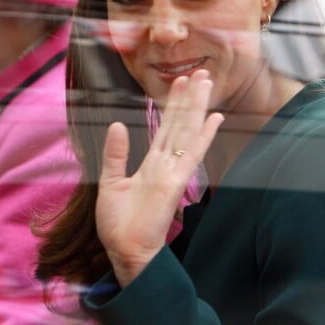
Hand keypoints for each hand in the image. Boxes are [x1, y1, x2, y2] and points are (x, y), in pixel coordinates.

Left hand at [96, 70, 223, 285]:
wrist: (124, 251)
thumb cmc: (119, 224)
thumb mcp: (110, 181)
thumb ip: (116, 153)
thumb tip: (117, 124)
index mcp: (152, 163)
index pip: (166, 128)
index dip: (173, 105)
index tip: (180, 83)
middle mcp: (166, 164)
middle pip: (180, 124)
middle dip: (189, 98)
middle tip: (200, 72)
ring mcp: (173, 171)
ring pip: (188, 132)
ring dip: (197, 107)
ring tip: (205, 82)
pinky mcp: (175, 183)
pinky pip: (191, 154)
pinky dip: (203, 136)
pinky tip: (214, 118)